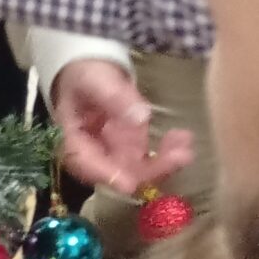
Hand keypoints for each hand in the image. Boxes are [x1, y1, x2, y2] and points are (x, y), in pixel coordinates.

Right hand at [51, 58, 193, 192]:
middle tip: (179, 157)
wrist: (91, 73)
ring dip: (164, 163)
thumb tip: (141, 117)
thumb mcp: (96, 80)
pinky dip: (168, 152)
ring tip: (185, 144)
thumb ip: (115, 98)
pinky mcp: (130, 149)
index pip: (84, 163)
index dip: (106, 176)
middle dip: (150, 171)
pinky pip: (150, 159)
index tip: (130, 184)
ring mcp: (113, 153)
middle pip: (118, 172)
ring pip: (138, 170)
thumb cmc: (85, 76)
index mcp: (73, 138)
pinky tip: (182, 138)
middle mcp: (93, 153)